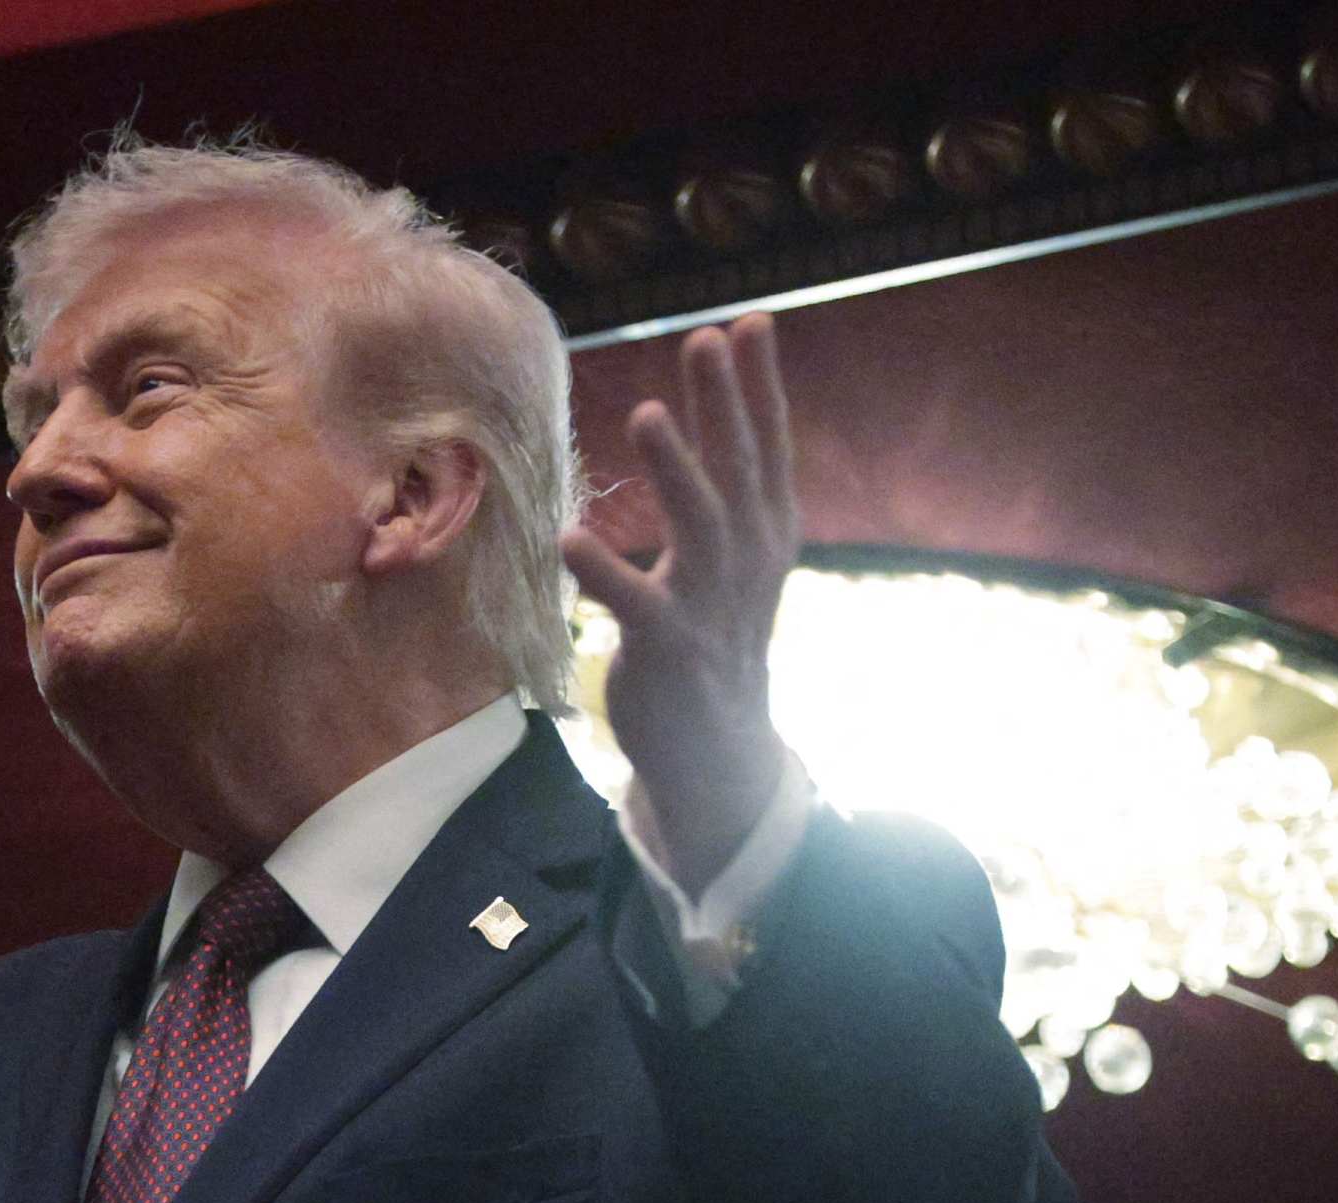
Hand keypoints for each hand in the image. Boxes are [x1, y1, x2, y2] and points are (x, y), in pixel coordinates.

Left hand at [561, 314, 797, 892]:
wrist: (719, 746)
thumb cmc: (716, 635)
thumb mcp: (737, 558)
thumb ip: (728, 490)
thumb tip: (719, 413)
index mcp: (765, 532)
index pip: (766, 445)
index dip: (759, 384)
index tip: (750, 320)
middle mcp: (747, 560)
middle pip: (739, 469)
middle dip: (725, 403)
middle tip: (708, 338)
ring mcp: (710, 604)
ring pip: (700, 526)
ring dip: (674, 469)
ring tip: (646, 412)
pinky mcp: (667, 648)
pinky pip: (635, 603)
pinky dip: (604, 570)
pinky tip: (571, 536)